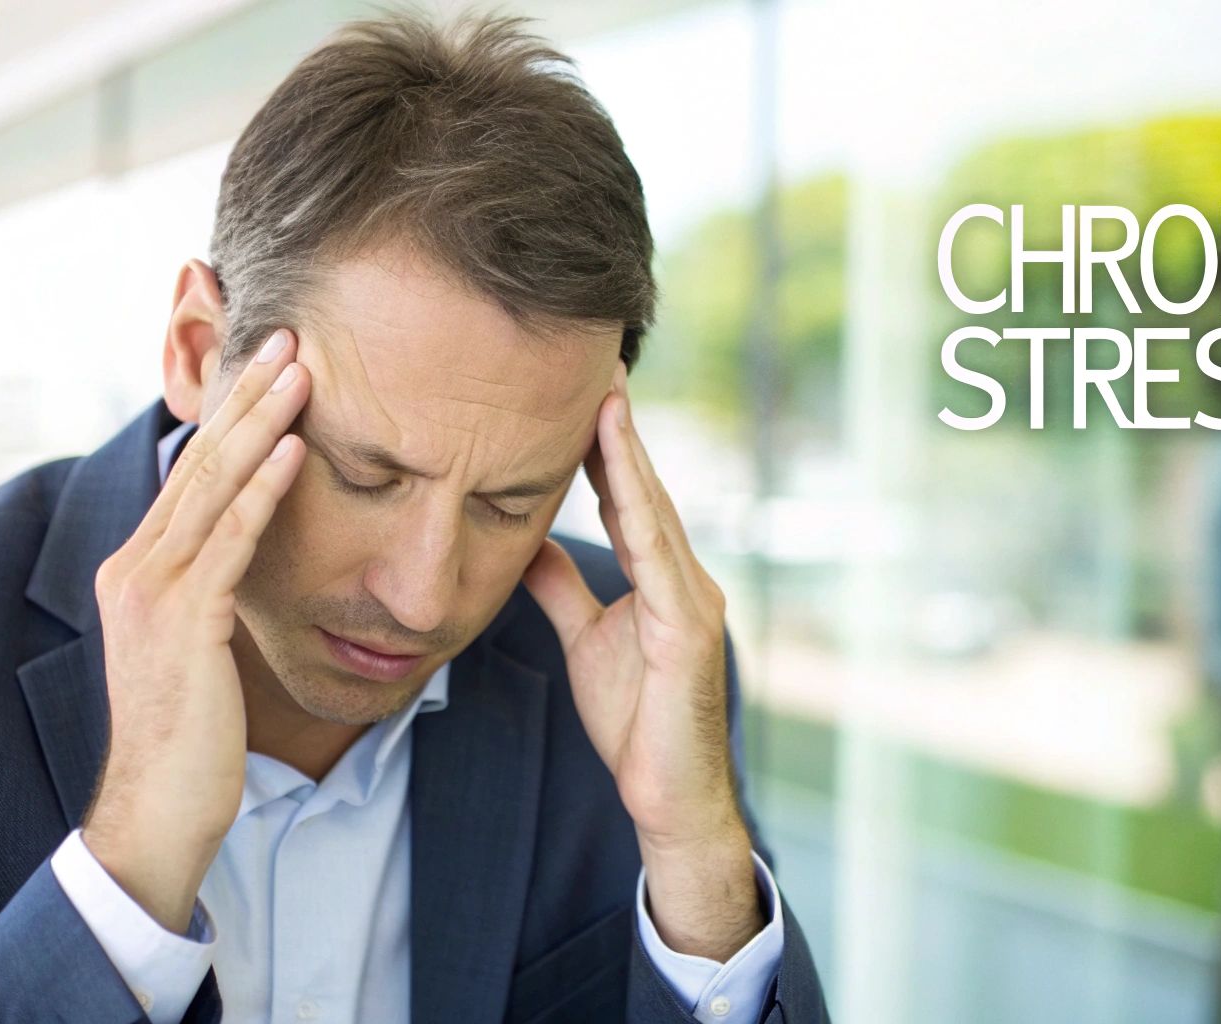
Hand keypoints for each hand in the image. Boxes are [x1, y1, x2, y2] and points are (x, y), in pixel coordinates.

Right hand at [83, 330, 310, 932]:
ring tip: (302, 368)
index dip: (234, 415)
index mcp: (140, 567)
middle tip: (291, 336)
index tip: (275, 364)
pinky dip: (266, 490)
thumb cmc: (197, 734)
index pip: (193, 473)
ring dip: (263, 423)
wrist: (162, 806)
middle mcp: (136, 567)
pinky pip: (231, 540)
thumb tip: (254, 556)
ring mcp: (153, 590)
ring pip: (215, 486)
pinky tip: (299, 448)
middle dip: (248, 396)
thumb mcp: (201, 646)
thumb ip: (217, 592)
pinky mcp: (184, 619)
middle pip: (200, 462)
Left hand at [521, 362, 760, 959]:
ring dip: (627, 452)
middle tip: (594, 366)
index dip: (604, 447)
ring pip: (655, 510)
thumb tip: (526, 536)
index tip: (578, 393)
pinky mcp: (689, 627)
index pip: (628, 499)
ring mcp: (694, 600)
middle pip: (646, 490)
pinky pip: (656, 553)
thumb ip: (563, 588)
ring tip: (603, 397)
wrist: (669, 798)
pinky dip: (636, 504)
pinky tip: (616, 467)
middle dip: (619, 430)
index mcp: (663, 579)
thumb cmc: (636, 723)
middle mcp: (686, 578)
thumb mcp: (586, 640)